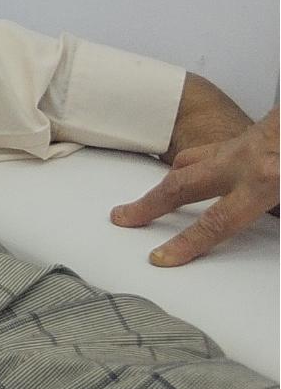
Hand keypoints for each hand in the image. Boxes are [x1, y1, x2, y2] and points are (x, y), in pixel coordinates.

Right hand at [110, 76, 279, 265]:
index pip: (215, 223)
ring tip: (152, 197)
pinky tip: (198, 167)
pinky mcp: (256, 130)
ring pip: (195, 159)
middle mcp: (246, 160)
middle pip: (183, 185)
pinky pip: (215, 146)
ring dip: (169, 180)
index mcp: (265, 180)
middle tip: (123, 217)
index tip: (160, 258)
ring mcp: (247, 141)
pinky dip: (198, 159)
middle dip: (150, 205)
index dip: (186, 245)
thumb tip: (280, 217)